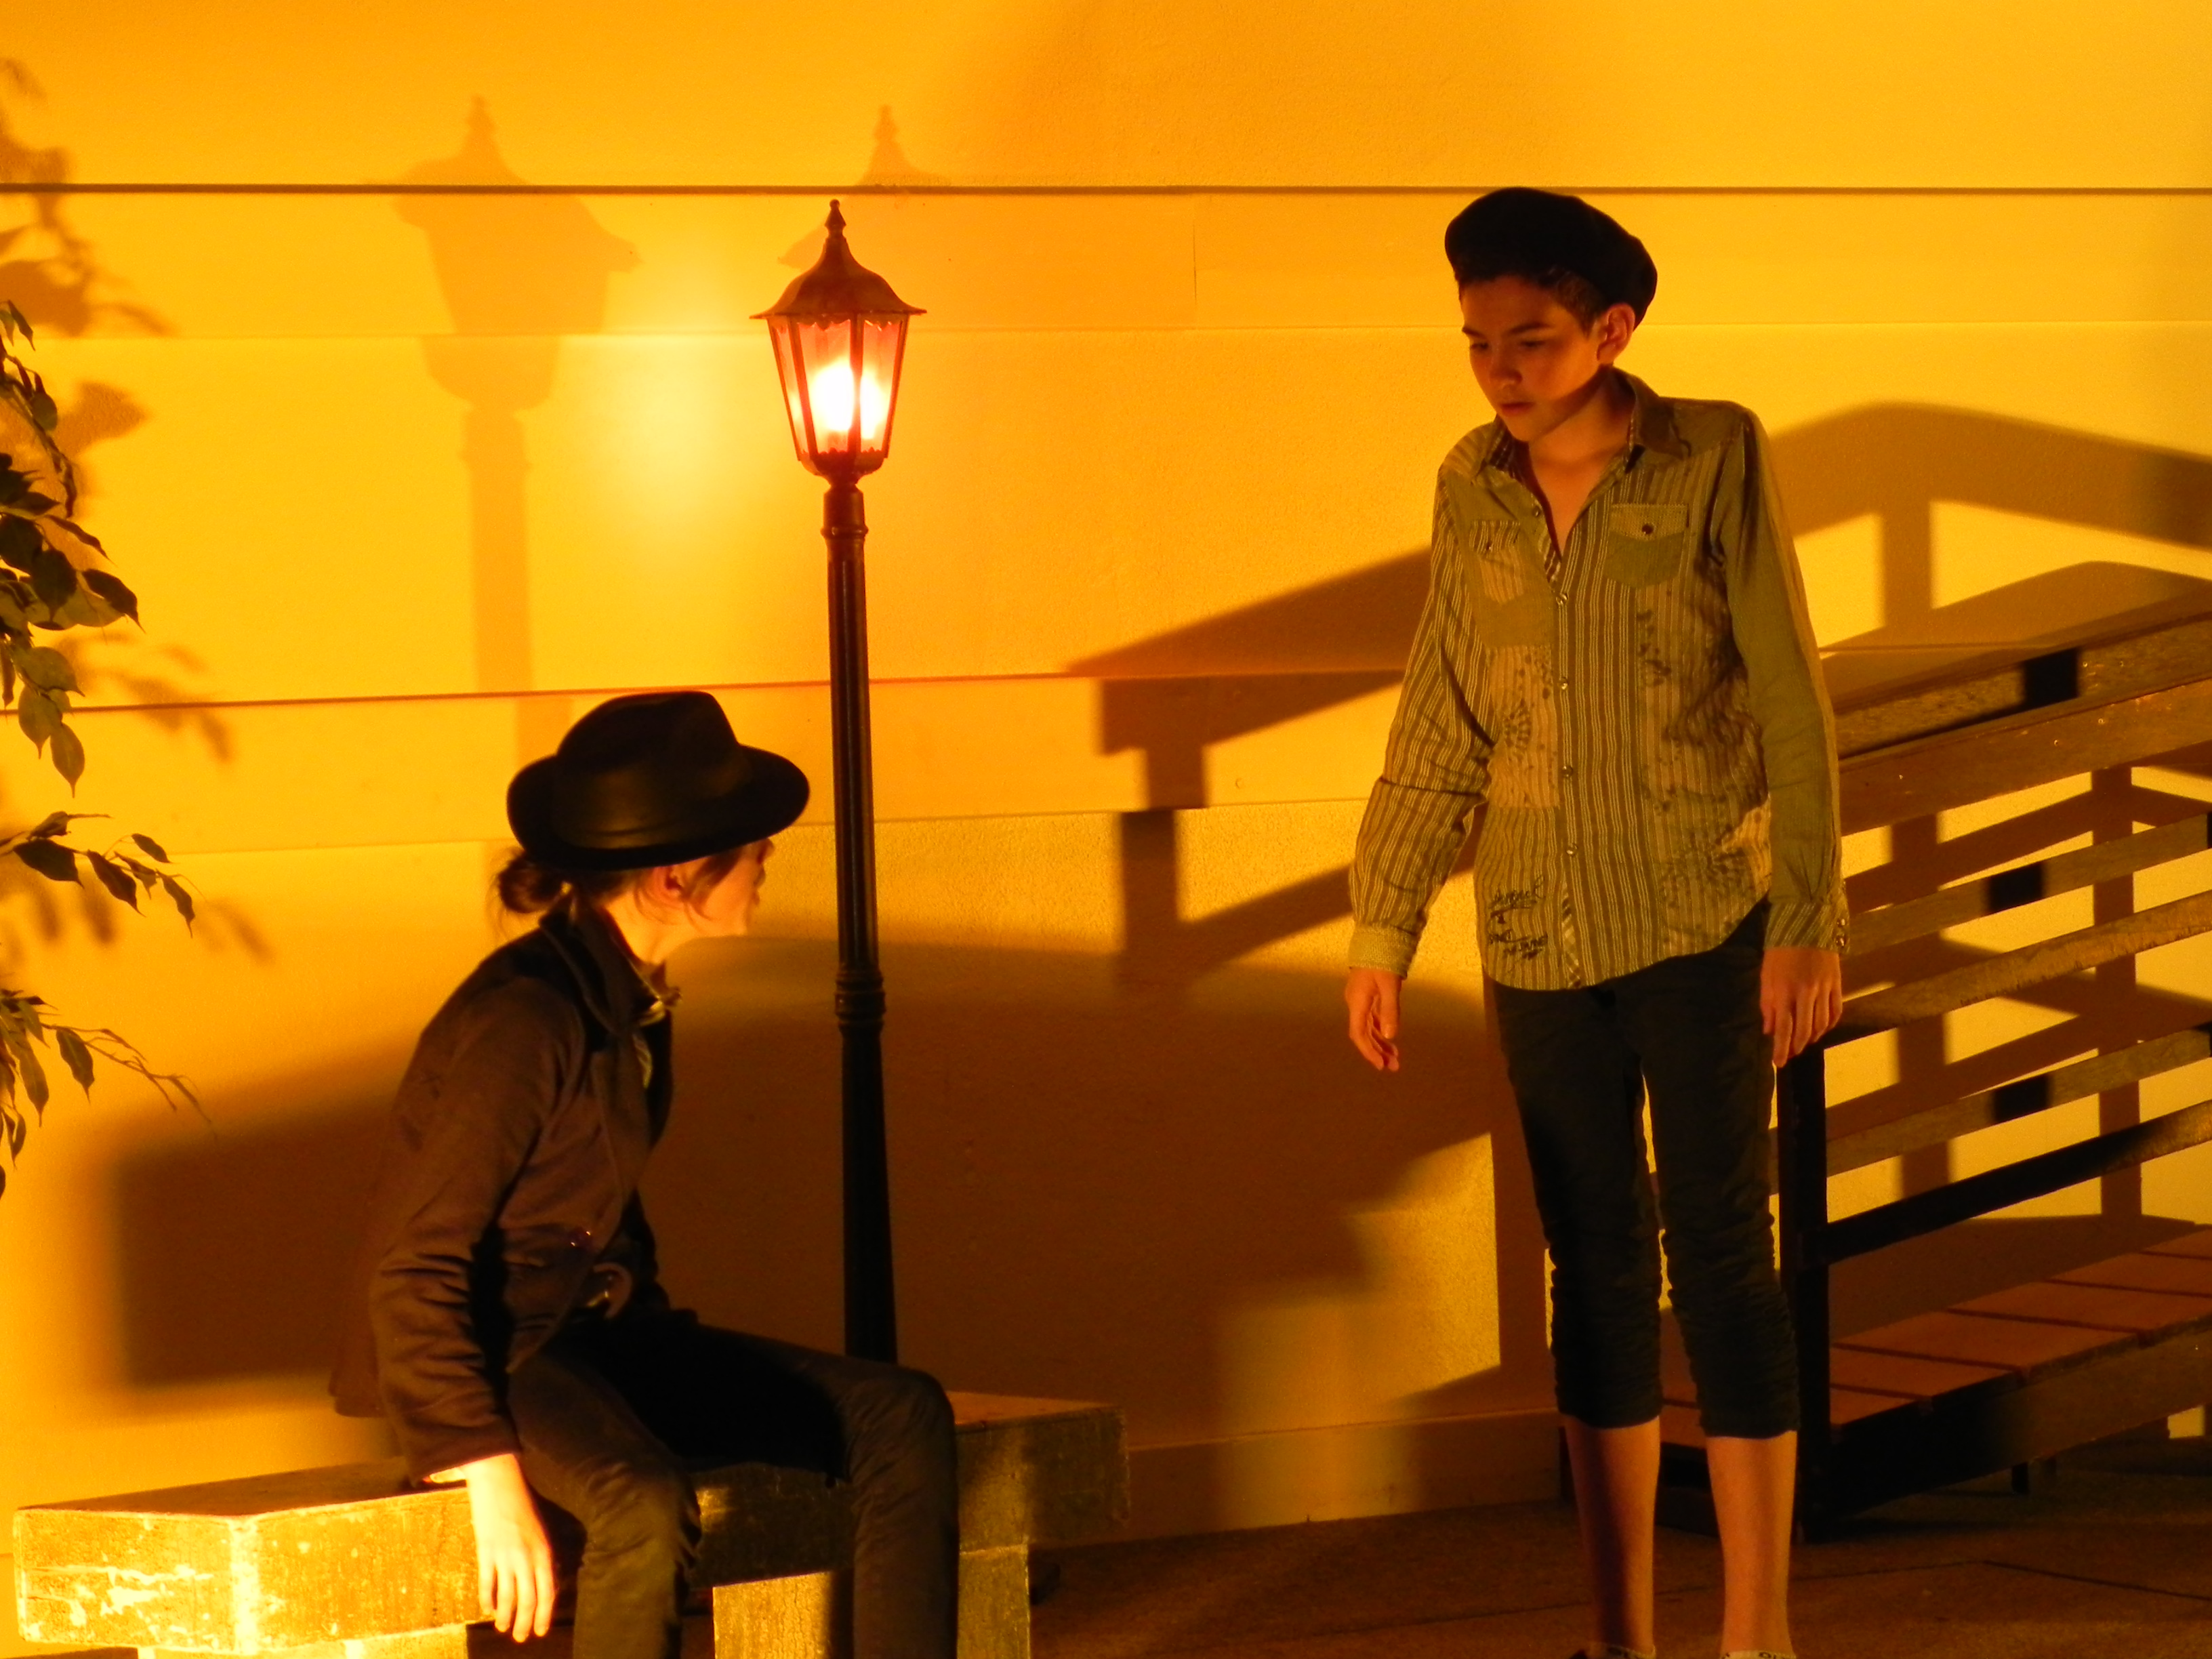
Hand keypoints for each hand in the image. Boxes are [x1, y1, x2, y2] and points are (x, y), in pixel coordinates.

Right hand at [445, 1454, 555, 1640]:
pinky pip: (487, 1583)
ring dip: (506, 1616)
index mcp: (544, 1550)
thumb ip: (541, 1556)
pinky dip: (487, 1599)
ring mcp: (505, 1555)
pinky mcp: (485, 1552)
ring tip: (504, 1629)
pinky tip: (488, 1609)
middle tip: (522, 1638)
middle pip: (528, 1599)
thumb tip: (543, 1582)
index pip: (548, 1591)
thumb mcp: (540, 1530)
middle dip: (525, 1622)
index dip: (544, 1614)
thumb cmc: (522, 1504)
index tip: (540, 1630)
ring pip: (507, 1596)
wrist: (499, 1482)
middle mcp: (527, 1556)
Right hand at [1346, 968, 1403, 1071]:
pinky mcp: (1368, 994)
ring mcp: (1361, 999)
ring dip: (1380, 1043)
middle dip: (1377, 1051)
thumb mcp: (1389, 985)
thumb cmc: (1382, 959)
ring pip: (1368, 1027)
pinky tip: (1389, 1038)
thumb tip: (1391, 1036)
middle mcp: (1355, 1003)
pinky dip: (1381, 1030)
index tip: (1381, 1065)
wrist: (1377, 937)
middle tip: (1393, 1066)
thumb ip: (1390, 1010)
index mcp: (1357, 1002)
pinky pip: (1372, 1018)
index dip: (1369, 1051)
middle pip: (1364, 1034)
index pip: (1359, 1034)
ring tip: (1394, 1058)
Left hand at [1760, 946, 1841, 1066]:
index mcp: (1784, 991)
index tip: (1778, 1063)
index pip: (1783, 1029)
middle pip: (1804, 1030)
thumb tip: (1769, 1029)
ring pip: (1821, 1024)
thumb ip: (1767, 1003)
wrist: (1807, 923)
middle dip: (1796, 1046)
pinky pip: (1835, 1011)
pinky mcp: (1837, 984)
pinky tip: (1821, 1029)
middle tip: (1789, 1054)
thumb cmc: (1780, 949)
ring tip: (1802, 1043)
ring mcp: (1824, 989)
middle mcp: (1806, 994)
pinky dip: (1829, 1025)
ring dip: (1811, 1037)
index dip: (1781, 1049)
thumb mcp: (1766, 975)